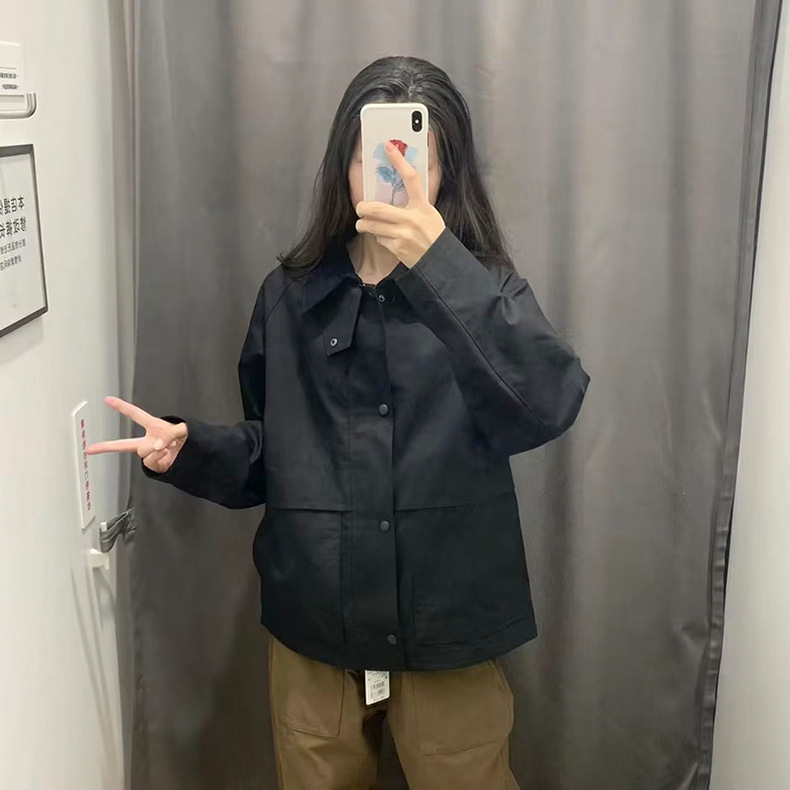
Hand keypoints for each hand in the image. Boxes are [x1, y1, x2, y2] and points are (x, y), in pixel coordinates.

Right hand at [86, 396, 187, 473]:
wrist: (195, 454)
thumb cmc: (188, 437)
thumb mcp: (183, 429)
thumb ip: (171, 434)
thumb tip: (157, 445)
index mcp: (153, 427)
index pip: (136, 414)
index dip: (121, 406)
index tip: (108, 400)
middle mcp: (148, 441)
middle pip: (124, 444)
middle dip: (106, 446)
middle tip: (91, 448)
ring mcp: (150, 454)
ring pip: (142, 452)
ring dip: (155, 449)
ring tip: (167, 447)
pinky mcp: (154, 465)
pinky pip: (149, 462)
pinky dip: (159, 459)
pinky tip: (167, 456)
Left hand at [354, 140, 445, 266]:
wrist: (439, 260)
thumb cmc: (433, 234)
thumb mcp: (430, 213)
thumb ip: (416, 201)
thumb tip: (401, 183)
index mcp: (422, 206)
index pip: (411, 178)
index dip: (399, 160)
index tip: (389, 147)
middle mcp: (412, 218)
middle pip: (377, 208)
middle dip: (363, 209)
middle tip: (360, 208)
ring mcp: (403, 234)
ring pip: (373, 226)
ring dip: (365, 225)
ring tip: (364, 225)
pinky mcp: (398, 248)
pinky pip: (380, 239)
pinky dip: (380, 238)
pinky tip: (387, 239)